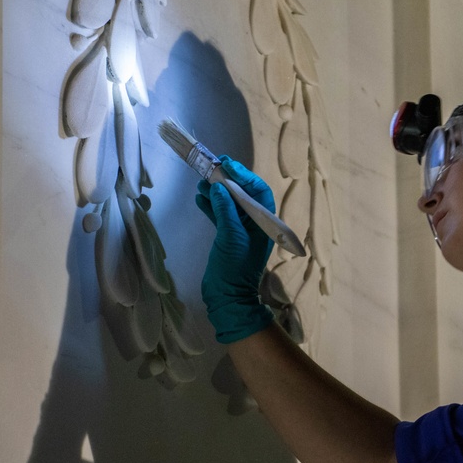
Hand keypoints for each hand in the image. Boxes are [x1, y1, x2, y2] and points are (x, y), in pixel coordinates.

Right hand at [196, 156, 274, 342]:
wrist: (228, 298)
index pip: (257, 191)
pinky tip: (199, 197)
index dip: (244, 175)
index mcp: (264, 222)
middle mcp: (254, 223)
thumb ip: (226, 211)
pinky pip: (220, 215)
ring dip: (216, 191)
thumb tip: (220, 188)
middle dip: (228, 180)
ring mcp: (240, 230)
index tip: (227, 164)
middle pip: (243, 194)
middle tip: (211, 167)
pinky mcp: (227, 237)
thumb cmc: (235, 268)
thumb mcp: (232, 237)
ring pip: (229, 203)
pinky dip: (210, 206)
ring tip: (200, 180)